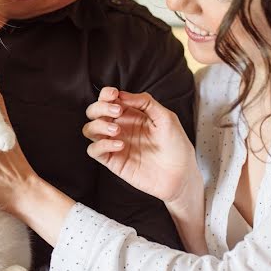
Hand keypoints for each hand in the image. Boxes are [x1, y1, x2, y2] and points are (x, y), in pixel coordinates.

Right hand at [84, 87, 202, 211]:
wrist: (181, 175)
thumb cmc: (177, 146)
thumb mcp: (166, 117)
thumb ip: (145, 102)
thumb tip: (122, 95)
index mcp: (131, 114)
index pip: (109, 99)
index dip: (106, 94)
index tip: (114, 94)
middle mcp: (120, 127)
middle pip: (94, 112)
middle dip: (100, 108)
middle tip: (116, 112)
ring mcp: (115, 144)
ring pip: (89, 130)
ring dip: (99, 126)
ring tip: (117, 130)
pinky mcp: (113, 161)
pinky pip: (94, 150)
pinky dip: (102, 145)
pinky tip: (119, 145)